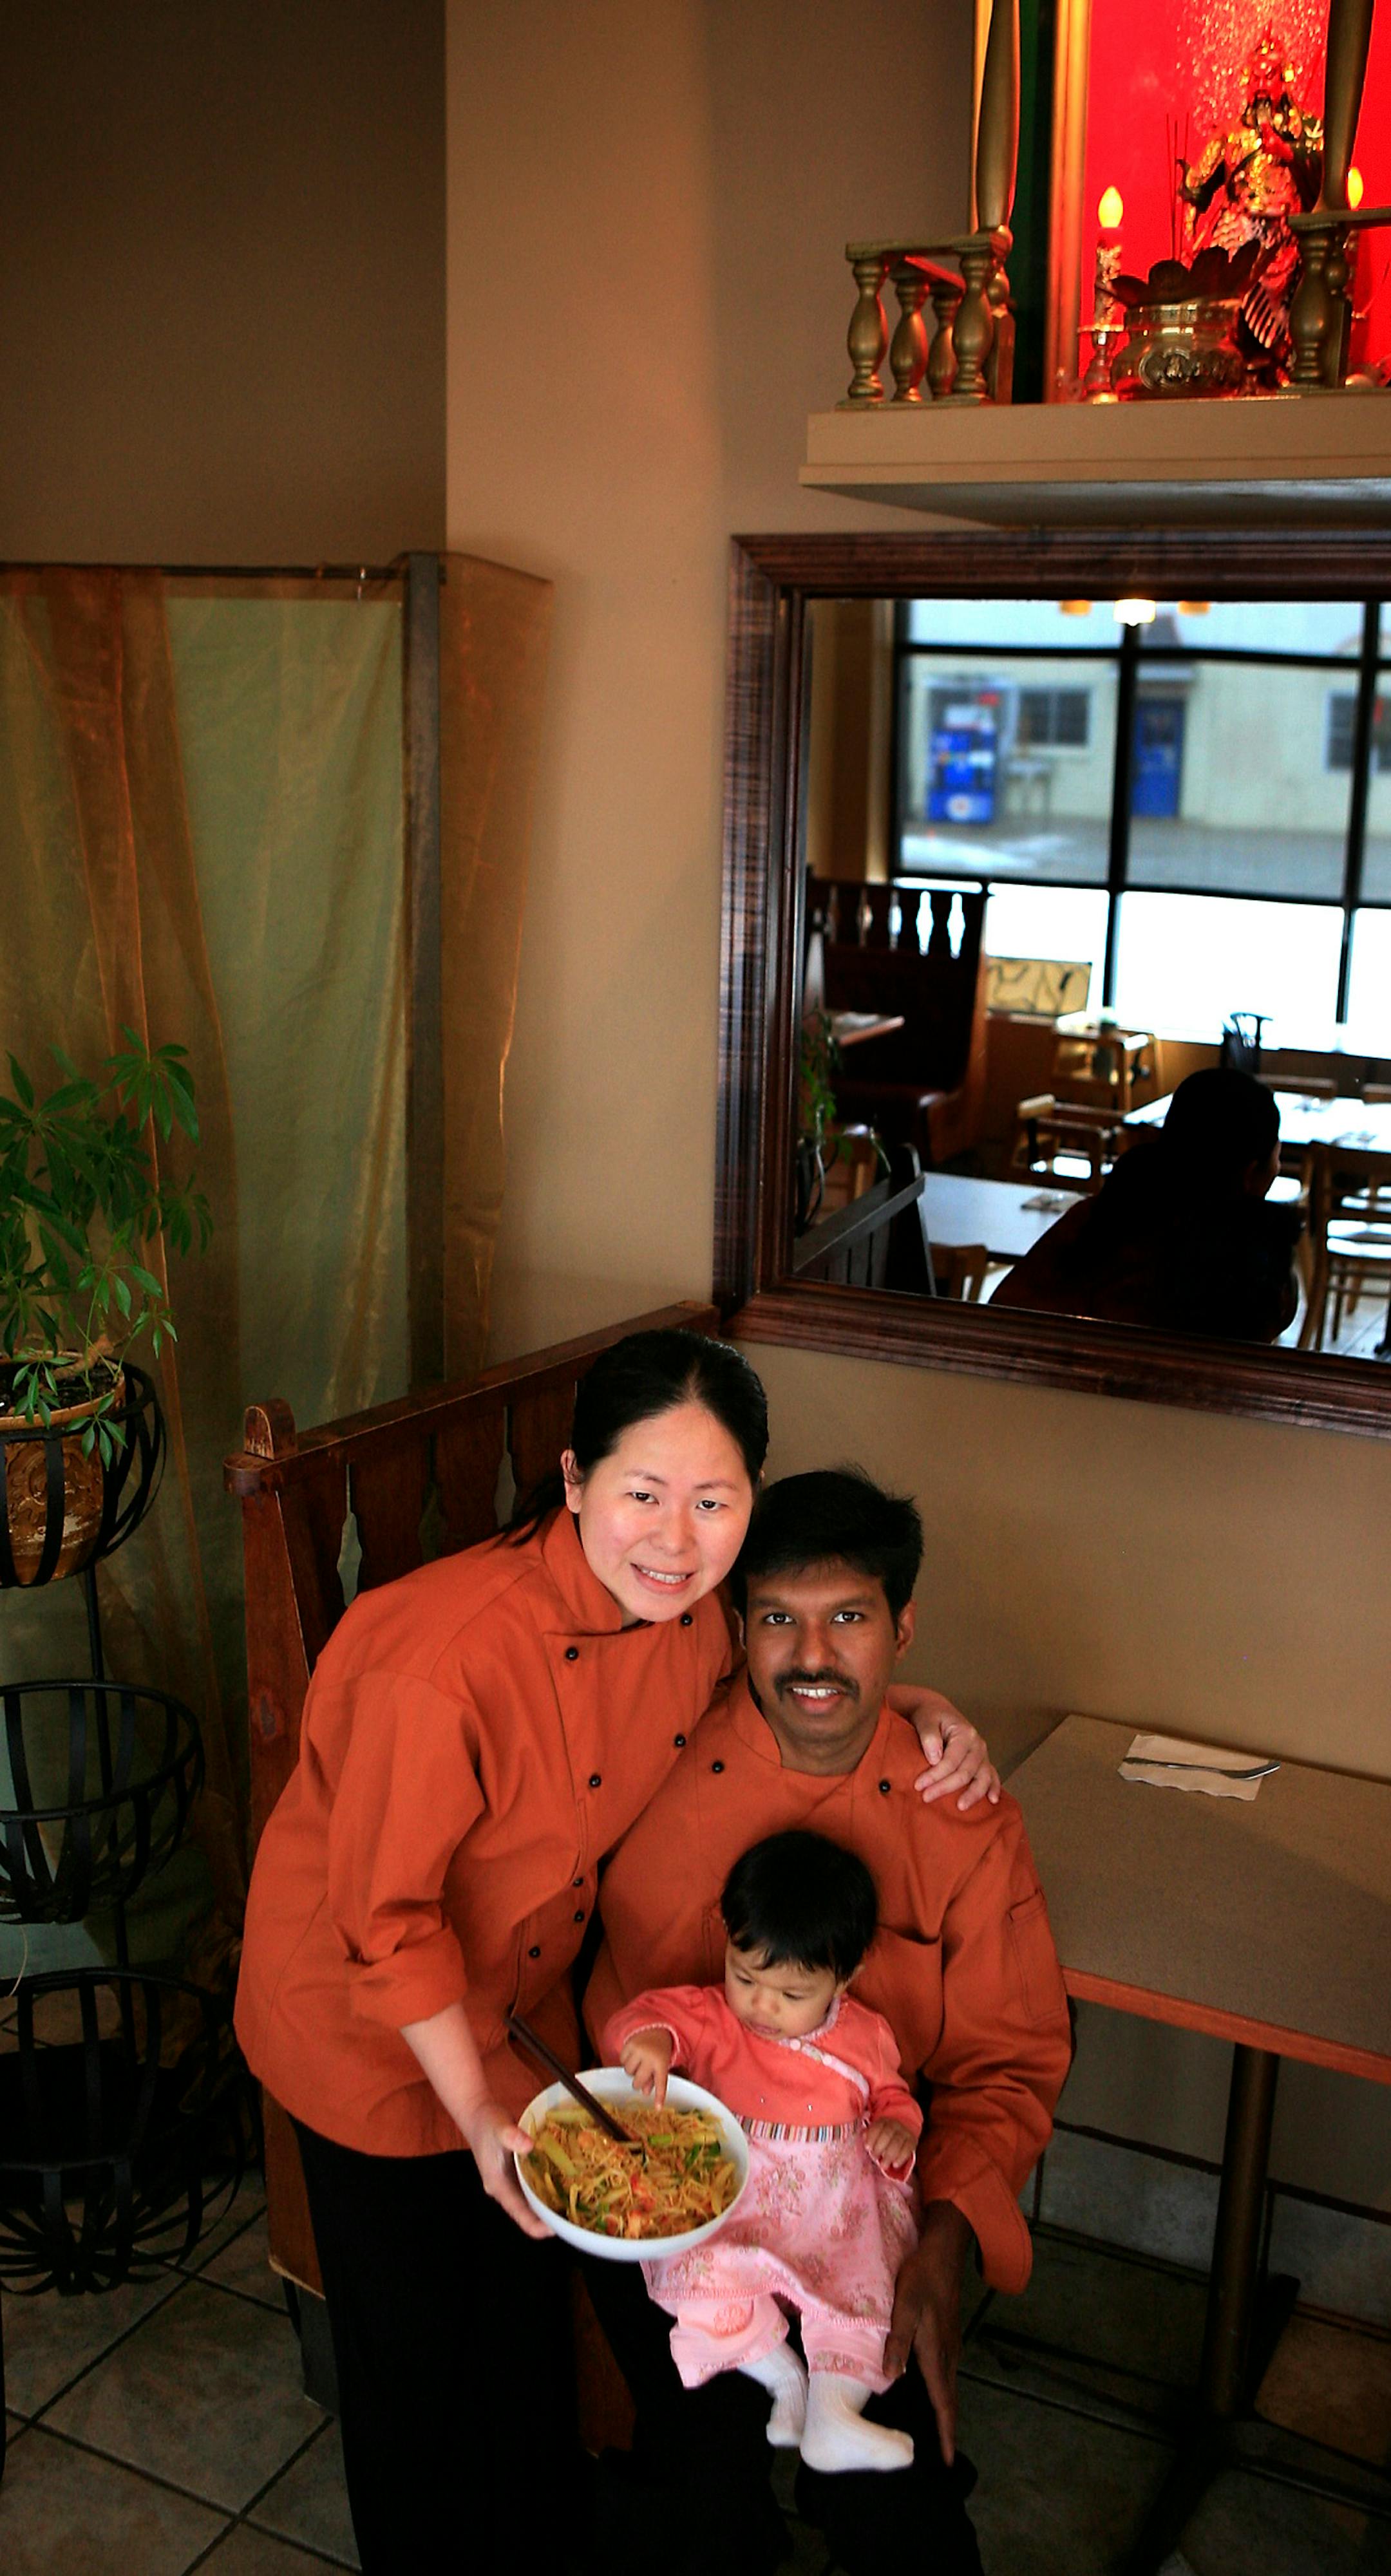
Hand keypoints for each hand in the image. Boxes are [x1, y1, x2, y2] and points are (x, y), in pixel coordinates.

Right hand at [400, 2003, 554, 2239]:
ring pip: (532, 2201)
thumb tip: (529, 2145)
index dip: (537, 2225)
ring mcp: (512, 2183)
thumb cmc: (487, 2123)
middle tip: (574, 2218)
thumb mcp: (499, 2127)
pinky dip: (549, 2188)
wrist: (478, 2113)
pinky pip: (535, 2186)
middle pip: (528, 2213)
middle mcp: (506, 2189)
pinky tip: (568, 2183)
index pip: (519, 2214)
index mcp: (499, 2186)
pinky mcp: (518, 2173)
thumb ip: (511, 2136)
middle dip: (549, 2218)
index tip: (556, 2228)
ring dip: (550, 2205)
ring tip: (576, 2205)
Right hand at [620, 2026, 672, 2103]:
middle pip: (637, 2082)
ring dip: (632, 2069)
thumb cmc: (659, 2051)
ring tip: (639, 2061)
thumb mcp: (661, 2065)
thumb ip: (654, 2079)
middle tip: (642, 2072)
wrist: (656, 2029)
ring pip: (628, 2071)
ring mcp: (639, 2050)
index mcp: (661, 2063)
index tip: (658, 2109)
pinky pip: (622, 2060)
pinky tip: (633, 2054)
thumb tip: (645, 2093)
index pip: (660, 2083)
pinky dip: (625, 2059)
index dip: (659, 2096)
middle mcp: (650, 2057)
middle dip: (638, 2080)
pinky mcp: (629, 2044)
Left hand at [865, 2116, 916, 2171]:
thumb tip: (864, 2137)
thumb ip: (870, 2134)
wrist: (905, 2128)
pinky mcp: (912, 2141)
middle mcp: (895, 2125)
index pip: (877, 2127)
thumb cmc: (886, 2133)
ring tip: (883, 2165)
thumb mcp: (878, 2131)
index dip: (871, 2137)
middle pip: (887, 2134)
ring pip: (897, 2142)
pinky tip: (895, 2164)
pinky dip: (901, 2158)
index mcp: (884, 2121)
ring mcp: (905, 2132)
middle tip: (874, 2157)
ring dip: (889, 2155)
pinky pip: (907, 2149)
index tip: (867, 2148)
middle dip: (879, 2147)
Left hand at [883, 2201, 971, 2463]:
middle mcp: (948, 2354)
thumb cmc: (920, 2279)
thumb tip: (891, 2378)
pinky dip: (942, 2391)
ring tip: (935, 2431)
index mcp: (936, 2352)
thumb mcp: (904, 2307)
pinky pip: (946, 2373)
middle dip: (946, 2428)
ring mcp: (950, 2344)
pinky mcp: (947, 2335)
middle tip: (940, 2456)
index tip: (946, 2461)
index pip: (943, 2402)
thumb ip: (897, 2342)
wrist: (943, 2252)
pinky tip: (931, 2392)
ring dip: (944, 2411)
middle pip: (949, 2399)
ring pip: (948, 2386)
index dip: (945, 2432)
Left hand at [892, 1686, 999, 1809]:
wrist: (937, 1710)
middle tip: (926, 1798)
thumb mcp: (925, 1720)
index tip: (918, 1786)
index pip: (951, 1761)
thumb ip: (929, 1737)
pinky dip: (994, 1788)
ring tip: (960, 1807)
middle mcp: (978, 1745)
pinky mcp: (982, 1761)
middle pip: (965, 1773)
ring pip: (983, 1778)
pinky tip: (993, 1800)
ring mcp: (982, 1754)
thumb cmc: (930, 1716)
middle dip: (945, 1787)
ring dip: (972, 1794)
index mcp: (965, 1733)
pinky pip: (992, 1776)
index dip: (934, 1775)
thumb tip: (934, 1759)